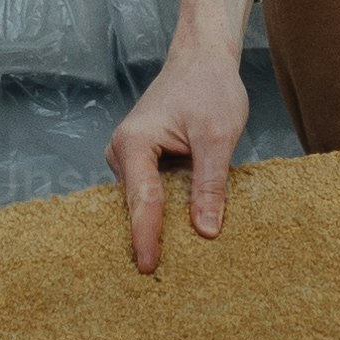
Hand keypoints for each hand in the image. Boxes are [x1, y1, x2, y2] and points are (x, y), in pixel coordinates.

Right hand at [111, 0, 253, 272]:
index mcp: (134, 144)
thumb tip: (204, 232)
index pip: (142, 201)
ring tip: (167, 265)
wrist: (203, 57)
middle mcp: (122, 151)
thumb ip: (210, 184)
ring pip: (142, 201)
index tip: (148, 269)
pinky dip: (162, 209)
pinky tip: (176, 233)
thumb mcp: (218, 136)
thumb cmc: (210, 88)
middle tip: (157, 282)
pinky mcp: (141, 159)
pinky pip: (149, 192)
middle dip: (147, 238)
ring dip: (157, 225)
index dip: (146, 238)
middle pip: (136, 205)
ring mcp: (128, 155)